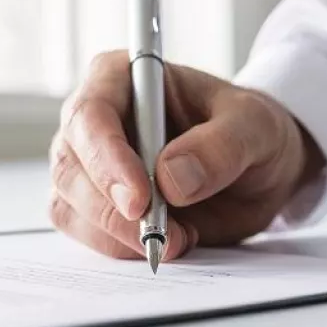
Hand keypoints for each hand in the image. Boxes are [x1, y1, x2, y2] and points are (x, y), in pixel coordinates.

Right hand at [49, 51, 323, 259]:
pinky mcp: (95, 205)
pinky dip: (123, 248)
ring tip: (180, 237)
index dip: (107, 159)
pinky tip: (168, 241)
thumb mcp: (255, 127)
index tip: (140, 199)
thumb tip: (171, 178)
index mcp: (121, 78)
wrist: (256, 169)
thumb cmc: (250, 131)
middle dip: (111, 209)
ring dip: (119, 235)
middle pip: (70, 166)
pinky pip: (87, 234)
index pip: (91, 115)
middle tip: (163, 235)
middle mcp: (93, 120)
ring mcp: (88, 165)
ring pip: (70, 205)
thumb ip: (220, 146)